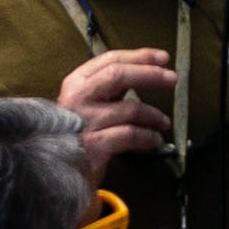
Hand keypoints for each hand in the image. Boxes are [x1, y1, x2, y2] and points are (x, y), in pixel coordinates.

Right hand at [57, 42, 179, 171]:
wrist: (56, 172)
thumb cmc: (75, 134)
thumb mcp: (85, 103)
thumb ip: (108, 88)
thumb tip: (142, 71)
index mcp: (76, 83)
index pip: (110, 59)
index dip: (139, 56)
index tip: (162, 58)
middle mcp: (77, 98)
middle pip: (118, 75)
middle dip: (150, 74)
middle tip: (171, 79)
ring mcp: (84, 122)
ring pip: (130, 109)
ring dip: (154, 115)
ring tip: (163, 122)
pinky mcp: (93, 145)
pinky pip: (130, 135)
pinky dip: (147, 136)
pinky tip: (153, 139)